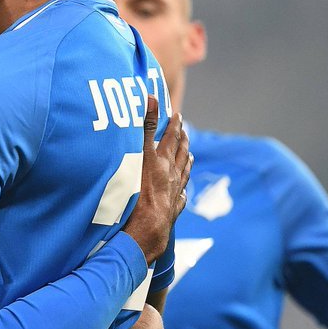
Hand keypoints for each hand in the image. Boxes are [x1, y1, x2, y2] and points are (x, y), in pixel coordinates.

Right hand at [124, 97, 191, 263]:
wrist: (145, 231)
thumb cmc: (137, 194)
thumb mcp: (137, 155)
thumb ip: (144, 126)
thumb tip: (151, 97)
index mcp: (162, 163)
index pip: (170, 139)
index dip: (174, 126)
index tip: (177, 116)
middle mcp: (171, 177)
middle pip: (180, 155)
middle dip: (182, 141)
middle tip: (184, 132)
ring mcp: (173, 195)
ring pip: (183, 175)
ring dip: (186, 162)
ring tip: (190, 155)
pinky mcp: (171, 212)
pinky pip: (180, 196)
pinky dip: (181, 189)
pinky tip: (182, 190)